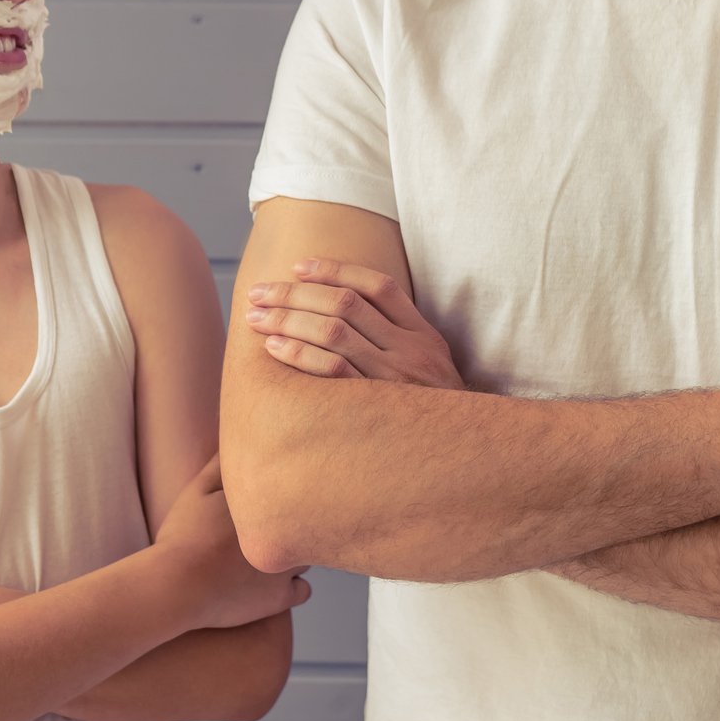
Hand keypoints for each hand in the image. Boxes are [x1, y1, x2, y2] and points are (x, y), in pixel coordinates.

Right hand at [153, 455, 311, 629]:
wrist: (176, 586)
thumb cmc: (184, 535)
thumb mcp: (198, 491)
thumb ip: (222, 466)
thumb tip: (241, 442)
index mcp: (268, 506)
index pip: (295, 492)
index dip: (285, 495)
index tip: (274, 499)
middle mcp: (284, 534)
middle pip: (306, 523)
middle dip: (293, 523)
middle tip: (274, 525)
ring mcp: (284, 569)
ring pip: (307, 556)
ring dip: (296, 553)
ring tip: (271, 553)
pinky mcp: (279, 600)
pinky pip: (304, 590)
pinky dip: (293, 587)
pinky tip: (275, 583)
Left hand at [244, 257, 462, 388]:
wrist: (462, 454)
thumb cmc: (433, 409)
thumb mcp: (431, 365)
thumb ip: (399, 335)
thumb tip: (343, 305)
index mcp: (423, 334)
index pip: (378, 286)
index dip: (335, 270)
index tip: (298, 266)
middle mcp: (410, 351)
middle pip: (346, 304)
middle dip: (296, 293)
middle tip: (259, 292)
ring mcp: (393, 378)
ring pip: (334, 332)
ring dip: (289, 320)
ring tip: (256, 317)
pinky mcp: (376, 408)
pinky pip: (332, 372)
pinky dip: (300, 354)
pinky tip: (274, 347)